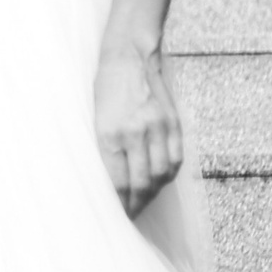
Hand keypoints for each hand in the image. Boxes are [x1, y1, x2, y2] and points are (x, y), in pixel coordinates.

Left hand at [95, 45, 183, 217]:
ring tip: (145, 200)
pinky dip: (169, 174)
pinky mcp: (174, 122)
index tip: (118, 215)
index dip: (120, 204)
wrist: (129, 56)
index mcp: (110, 134)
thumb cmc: (105, 89)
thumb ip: (107, 152)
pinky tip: (161, 180)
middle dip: (137, 204)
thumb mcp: (95, 121)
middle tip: (132, 214)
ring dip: (154, 192)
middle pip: (142, 183)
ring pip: (162, 174)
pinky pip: (176, 158)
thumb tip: (114, 184)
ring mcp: (159, 127)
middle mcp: (136, 133)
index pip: (119, 183)